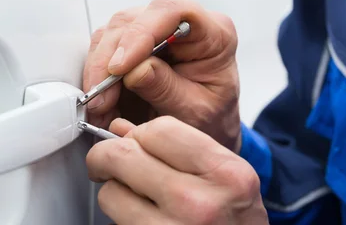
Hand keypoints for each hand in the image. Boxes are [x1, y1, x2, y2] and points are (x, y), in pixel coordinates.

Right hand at [83, 0, 241, 152]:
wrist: (207, 131)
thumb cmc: (212, 120)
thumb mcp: (195, 113)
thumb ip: (167, 90)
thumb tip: (134, 70)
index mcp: (215, 34)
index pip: (173, 12)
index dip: (142, 33)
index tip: (120, 66)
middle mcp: (183, 24)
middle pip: (135, 20)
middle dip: (110, 59)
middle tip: (102, 98)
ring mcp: (157, 30)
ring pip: (114, 32)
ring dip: (100, 70)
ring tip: (102, 106)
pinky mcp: (135, 43)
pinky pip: (105, 47)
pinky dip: (97, 76)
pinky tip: (102, 101)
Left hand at [86, 116, 267, 224]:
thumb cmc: (238, 222)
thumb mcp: (228, 177)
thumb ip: (180, 148)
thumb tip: (122, 130)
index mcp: (224, 174)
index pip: (159, 130)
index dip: (141, 132)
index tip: (136, 140)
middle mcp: (198, 203)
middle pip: (124, 155)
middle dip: (107, 154)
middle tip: (108, 160)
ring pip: (110, 192)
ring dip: (114, 189)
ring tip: (133, 194)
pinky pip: (115, 221)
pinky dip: (119, 215)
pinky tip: (139, 215)